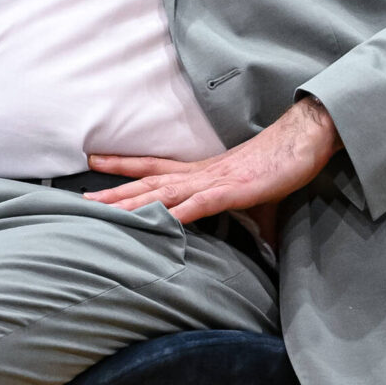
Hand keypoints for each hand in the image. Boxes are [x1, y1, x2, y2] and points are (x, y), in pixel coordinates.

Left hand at [84, 97, 342, 245]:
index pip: (153, 167)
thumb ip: (247, 220)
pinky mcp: (235, 191)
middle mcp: (200, 174)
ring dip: (134, 202)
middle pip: (148, 181)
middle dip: (114, 190)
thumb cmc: (279, 166)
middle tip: (81, 198)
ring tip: (105, 209)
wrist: (304, 141)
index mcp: (201, 172)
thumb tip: (256, 243)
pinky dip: (181, 212)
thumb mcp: (255, 198)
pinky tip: (163, 221)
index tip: (93, 163)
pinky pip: (202, 203)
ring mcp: (215, 181)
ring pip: (165, 192)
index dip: (123, 166)